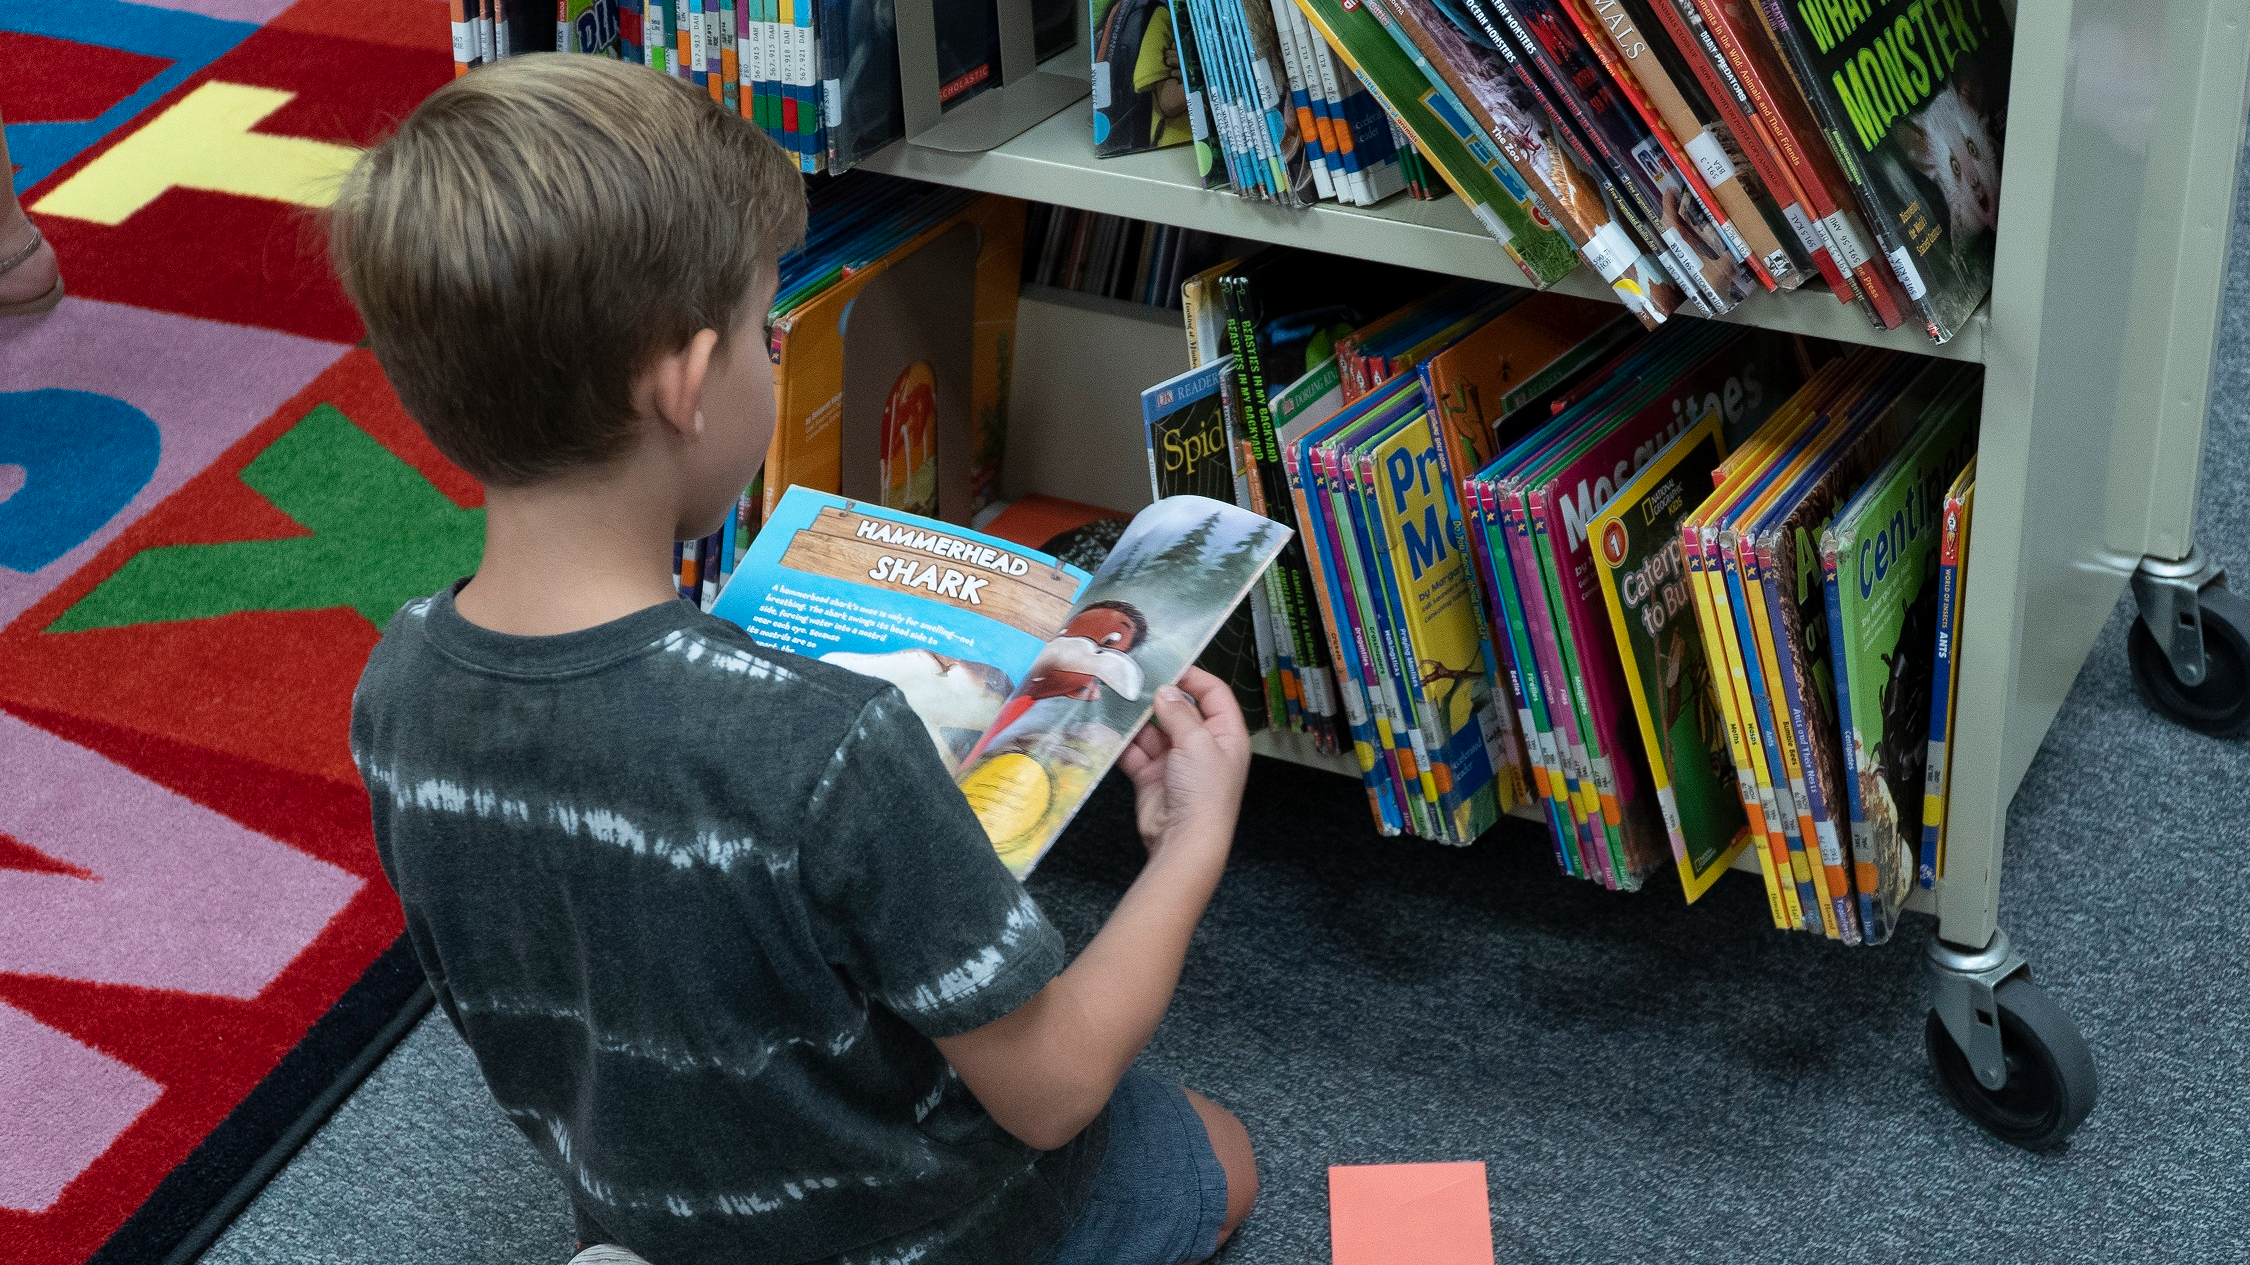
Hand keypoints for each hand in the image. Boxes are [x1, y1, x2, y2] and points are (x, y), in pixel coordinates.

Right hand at [1118, 666, 1249, 868]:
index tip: (1167, 663)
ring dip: (1134, 718)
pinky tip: (1105, 726)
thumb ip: (1179, 713)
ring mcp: (1175, 761)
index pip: (1213, 693)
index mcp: (1226, 734)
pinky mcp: (1151, 776)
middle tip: (1130, 678)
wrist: (1184, 841)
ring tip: (1112, 697)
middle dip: (1155, 696)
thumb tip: (1165, 690)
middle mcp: (1202, 744)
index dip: (1193, 676)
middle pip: (1179, 709)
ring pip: (1152, 729)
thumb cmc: (1204, 792)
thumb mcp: (1198, 743)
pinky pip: (1134, 751)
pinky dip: (1121, 741)